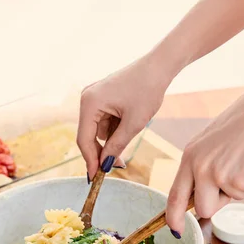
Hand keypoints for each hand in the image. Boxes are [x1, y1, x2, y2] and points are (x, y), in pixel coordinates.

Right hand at [77, 55, 174, 177]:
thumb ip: (117, 146)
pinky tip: (131, 121)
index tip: (96, 177)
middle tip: (120, 165)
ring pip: (99, 130)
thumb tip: (105, 165)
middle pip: (89, 135)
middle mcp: (87, 99)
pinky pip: (105, 121)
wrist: (159, 66)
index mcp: (90, 103)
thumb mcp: (133, 123)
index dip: (90, 160)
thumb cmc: (147, 90)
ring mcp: (93, 97)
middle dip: (104, 150)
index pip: (84, 139)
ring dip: (113, 138)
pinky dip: (116, 127)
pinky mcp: (102, 97)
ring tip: (134, 129)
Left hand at [166, 75, 243, 233]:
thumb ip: (204, 166)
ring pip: (230, 202)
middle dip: (219, 203)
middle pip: (203, 208)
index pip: (175, 194)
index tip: (175, 229)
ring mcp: (219, 174)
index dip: (174, 215)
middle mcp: (199, 166)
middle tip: (235, 176)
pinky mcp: (240, 180)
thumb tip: (202, 195)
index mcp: (190, 155)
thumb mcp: (214, 143)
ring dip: (241, 188)